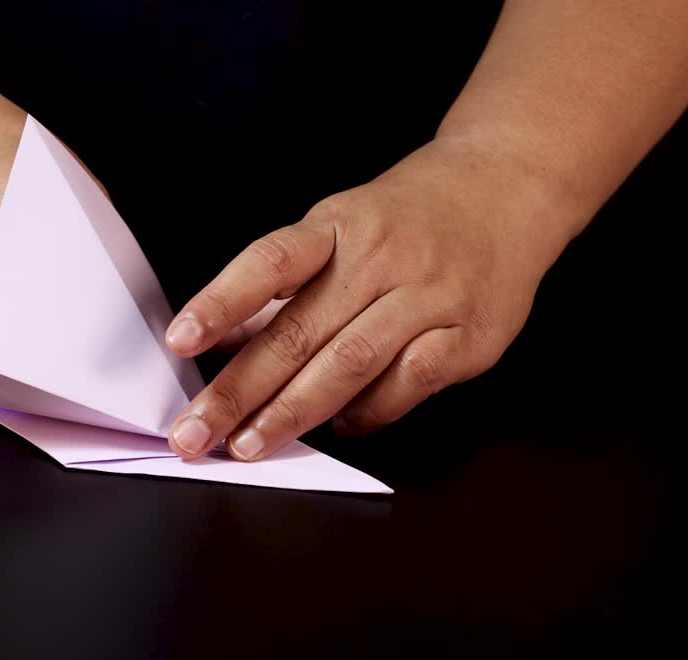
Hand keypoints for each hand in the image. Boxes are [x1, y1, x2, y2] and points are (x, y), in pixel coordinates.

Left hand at [164, 136, 581, 460]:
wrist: (509, 187)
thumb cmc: (409, 215)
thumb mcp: (341, 226)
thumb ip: (286, 286)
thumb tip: (224, 343)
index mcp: (339, 223)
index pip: (270, 262)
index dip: (221, 302)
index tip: (179, 341)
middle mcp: (381, 257)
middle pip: (299, 331)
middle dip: (239, 389)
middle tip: (195, 431)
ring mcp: (428, 296)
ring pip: (349, 364)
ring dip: (292, 412)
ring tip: (247, 445)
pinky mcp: (466, 335)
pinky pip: (406, 386)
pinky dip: (366, 414)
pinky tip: (336, 429)